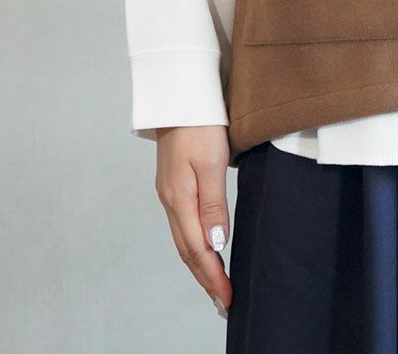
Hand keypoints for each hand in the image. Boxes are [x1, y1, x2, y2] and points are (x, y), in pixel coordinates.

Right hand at [154, 125, 232, 316]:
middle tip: (223, 303)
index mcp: (179, 198)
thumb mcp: (211, 161)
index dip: (212, 276)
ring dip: (200, 265)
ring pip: (184, 240)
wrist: (180, 93)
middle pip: (187, 250)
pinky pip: (183, 225)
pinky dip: (194, 245)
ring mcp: (170, 193)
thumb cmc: (200, 123)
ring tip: (215, 285)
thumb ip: (213, 203)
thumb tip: (216, 243)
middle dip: (205, 278)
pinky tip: (205, 249)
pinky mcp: (175, 184)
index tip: (227, 299)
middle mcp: (171, 200)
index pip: (197, 249)